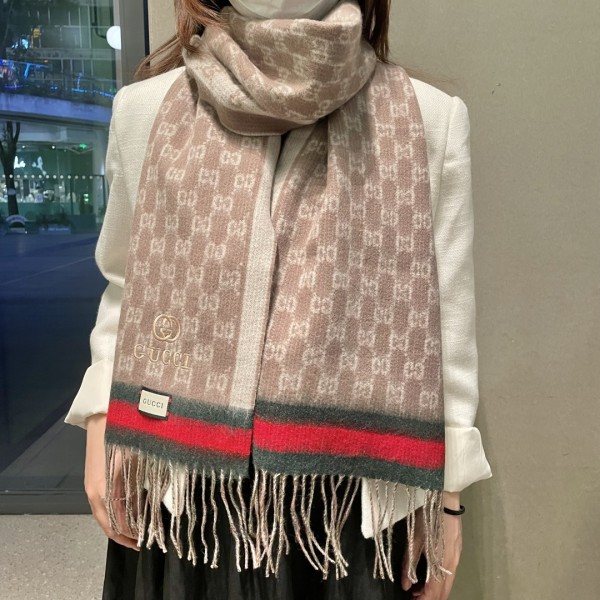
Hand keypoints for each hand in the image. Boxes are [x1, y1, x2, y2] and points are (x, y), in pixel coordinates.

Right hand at [84, 413, 138, 550]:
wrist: (104, 416)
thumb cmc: (125, 435)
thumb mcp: (141, 459)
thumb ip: (149, 480)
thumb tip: (161, 498)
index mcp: (107, 488)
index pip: (117, 522)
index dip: (131, 534)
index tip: (145, 541)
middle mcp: (96, 491)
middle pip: (108, 523)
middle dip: (124, 534)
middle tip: (140, 541)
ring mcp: (92, 486)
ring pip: (104, 515)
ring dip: (119, 523)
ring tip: (137, 529)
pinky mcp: (93, 479)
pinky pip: (103, 503)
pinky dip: (115, 511)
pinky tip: (130, 510)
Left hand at [401, 492, 462, 598]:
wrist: (444, 499)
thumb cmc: (427, 517)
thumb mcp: (414, 539)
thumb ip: (409, 564)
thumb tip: (405, 585)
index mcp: (442, 564)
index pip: (434, 594)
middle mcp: (452, 565)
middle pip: (443, 593)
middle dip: (429, 598)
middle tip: (413, 597)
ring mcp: (457, 558)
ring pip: (447, 584)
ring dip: (434, 591)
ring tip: (418, 588)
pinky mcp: (457, 551)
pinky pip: (450, 574)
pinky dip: (439, 581)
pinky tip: (428, 576)